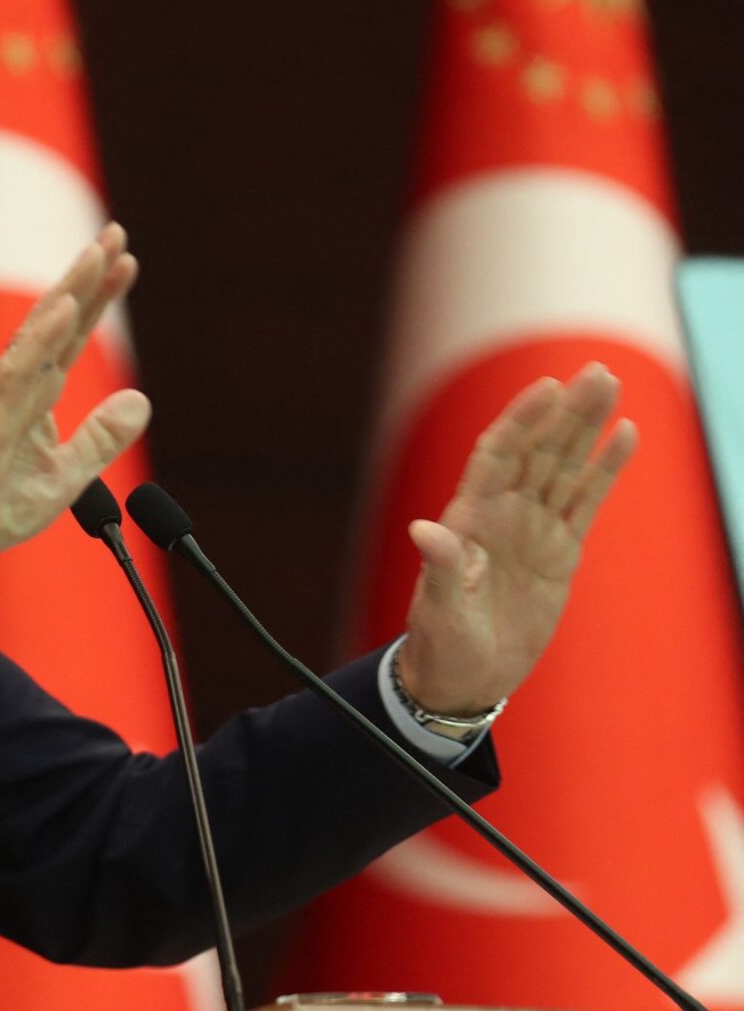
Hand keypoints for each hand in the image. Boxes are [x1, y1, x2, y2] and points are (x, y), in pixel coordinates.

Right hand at [0, 223, 151, 597]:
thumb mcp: (65, 477)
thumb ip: (100, 438)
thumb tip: (141, 401)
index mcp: (33, 396)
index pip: (70, 336)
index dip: (98, 298)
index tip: (125, 261)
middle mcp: (13, 385)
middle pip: (55, 319)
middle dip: (87, 276)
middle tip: (115, 233)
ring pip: (35, 333)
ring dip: (69, 291)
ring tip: (97, 253)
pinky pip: (14, 371)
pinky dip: (40, 337)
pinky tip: (64, 307)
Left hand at [397, 362, 636, 715]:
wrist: (464, 677)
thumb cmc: (442, 642)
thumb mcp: (440, 609)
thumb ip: (441, 567)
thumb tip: (424, 530)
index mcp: (469, 518)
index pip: (498, 455)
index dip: (521, 421)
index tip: (547, 388)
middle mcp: (502, 513)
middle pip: (538, 450)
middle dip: (565, 411)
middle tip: (597, 371)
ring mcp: (533, 529)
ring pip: (565, 466)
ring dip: (587, 427)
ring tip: (610, 384)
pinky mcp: (559, 551)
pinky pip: (585, 501)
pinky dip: (605, 469)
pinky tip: (624, 435)